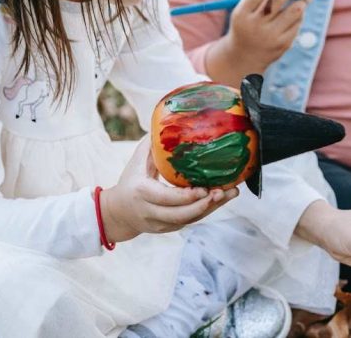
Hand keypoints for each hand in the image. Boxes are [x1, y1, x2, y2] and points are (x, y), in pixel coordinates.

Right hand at [100, 137, 239, 243]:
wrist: (119, 213)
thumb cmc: (130, 181)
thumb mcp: (136, 161)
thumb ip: (151, 145)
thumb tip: (166, 120)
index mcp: (143, 193)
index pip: (167, 198)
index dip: (187, 196)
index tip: (205, 188)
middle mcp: (151, 212)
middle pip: (182, 214)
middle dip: (206, 204)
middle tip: (226, 191)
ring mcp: (161, 224)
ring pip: (189, 220)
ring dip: (212, 208)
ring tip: (231, 194)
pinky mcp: (169, 229)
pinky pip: (190, 221)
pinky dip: (207, 210)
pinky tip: (222, 199)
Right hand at [211, 0, 307, 76]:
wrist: (245, 56)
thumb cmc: (247, 24)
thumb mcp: (246, 6)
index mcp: (242, 13)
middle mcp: (254, 25)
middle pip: (277, 0)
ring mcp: (269, 36)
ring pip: (293, 12)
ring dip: (301, 1)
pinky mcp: (282, 45)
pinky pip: (297, 24)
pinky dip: (300, 16)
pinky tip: (298, 12)